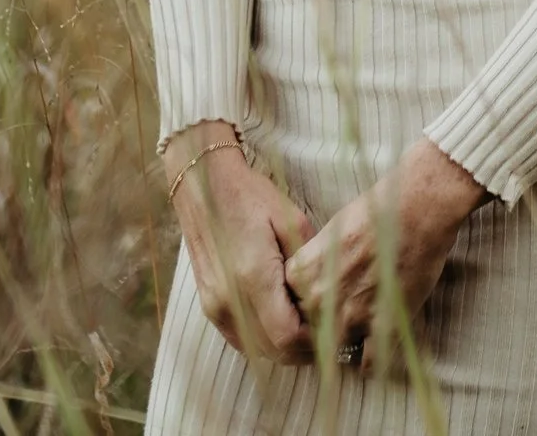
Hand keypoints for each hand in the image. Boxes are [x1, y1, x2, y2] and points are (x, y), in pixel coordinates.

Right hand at [165, 121, 314, 361]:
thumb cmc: (249, 197)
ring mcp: (215, 306)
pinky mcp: (209, 305)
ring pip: (257, 350)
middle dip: (304, 348)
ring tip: (307, 328)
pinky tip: (281, 322)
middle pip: (274, 351)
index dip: (314, 340)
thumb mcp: (290, 220)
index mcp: (253, 277)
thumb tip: (329, 295)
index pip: (288, 335)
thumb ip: (309, 263)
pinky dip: (263, 339)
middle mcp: (230, 300)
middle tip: (327, 333)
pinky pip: (241, 339)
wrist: (202, 186)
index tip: (334, 328)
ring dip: (284, 347)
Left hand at [284, 136, 490, 372]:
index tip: (314, 310)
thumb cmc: (376, 211)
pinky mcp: (381, 326)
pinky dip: (370, 362)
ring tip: (353, 341)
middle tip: (336, 326)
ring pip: (333, 352)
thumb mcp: (331, 231)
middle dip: (320, 332)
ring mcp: (350, 316)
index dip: (302, 309)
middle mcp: (319, 299)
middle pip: (307, 332)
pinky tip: (373, 350)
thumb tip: (313, 280)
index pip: (286, 308)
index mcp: (301, 274)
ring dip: (342, 348)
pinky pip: (367, 363)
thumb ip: (315, 263)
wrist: (416, 209)